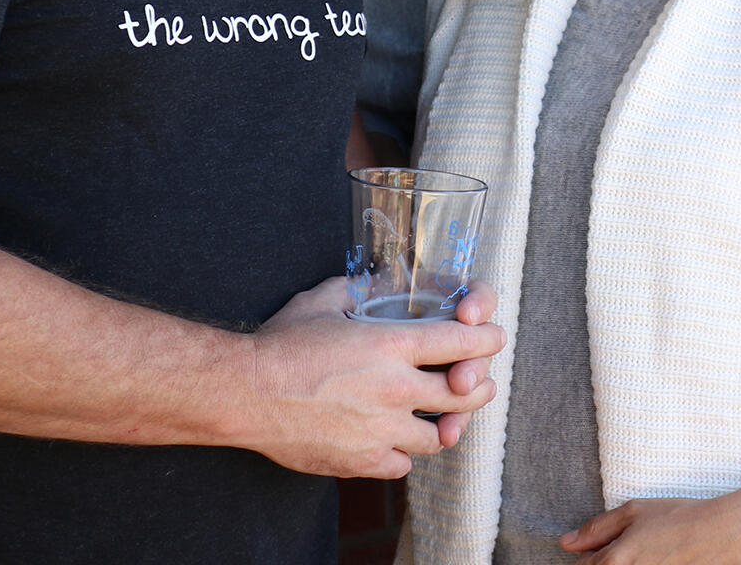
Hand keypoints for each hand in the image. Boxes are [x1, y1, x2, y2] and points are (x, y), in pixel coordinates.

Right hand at [242, 276, 502, 477]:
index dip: (487, 339)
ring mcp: (380, 431)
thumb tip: (380, 276)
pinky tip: (396, 439)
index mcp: (392, 345)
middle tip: (477, 381)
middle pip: (463, 393)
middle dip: (479, 385)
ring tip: (444, 415)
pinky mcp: (361, 462)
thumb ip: (362, 288)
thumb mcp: (327, 298)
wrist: (245, 393)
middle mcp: (395, 389)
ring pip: (439, 435)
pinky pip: (402, 464)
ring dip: (444, 423)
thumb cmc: (283, 342)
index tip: (495, 337)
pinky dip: (404, 452)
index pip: (462, 342)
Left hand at [559, 497, 740, 564]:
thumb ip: (597, 528)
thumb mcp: (633, 513)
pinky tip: (654, 558)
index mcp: (613, 562)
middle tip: (629, 549)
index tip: (598, 550)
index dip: (587, 557)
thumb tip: (566, 542)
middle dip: (604, 562)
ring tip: (643, 552)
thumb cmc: (675, 519)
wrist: (717, 536)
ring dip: (622, 564)